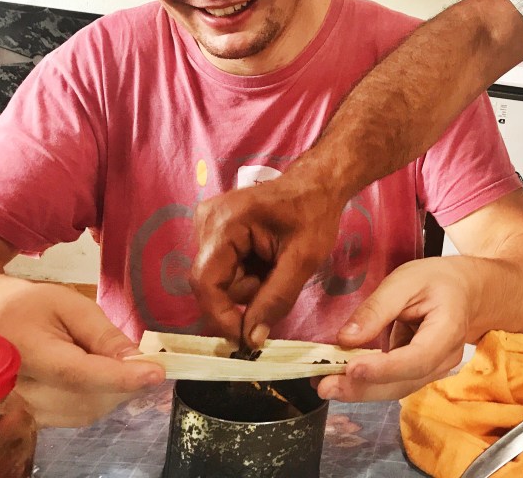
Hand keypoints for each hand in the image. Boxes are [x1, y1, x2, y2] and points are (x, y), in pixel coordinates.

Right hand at [0, 280, 164, 426]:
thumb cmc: (30, 307)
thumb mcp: (69, 304)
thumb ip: (102, 333)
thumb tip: (136, 358)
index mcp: (27, 352)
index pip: (77, 373)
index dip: (120, 376)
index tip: (157, 372)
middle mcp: (21, 391)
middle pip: (88, 398)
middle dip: (125, 381)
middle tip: (143, 359)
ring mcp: (26, 410)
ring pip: (88, 411)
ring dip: (116, 390)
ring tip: (116, 363)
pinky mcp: (37, 419)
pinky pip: (80, 415)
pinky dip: (102, 397)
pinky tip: (103, 377)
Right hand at [191, 175, 344, 346]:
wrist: (316, 184)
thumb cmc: (314, 214)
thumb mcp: (304, 259)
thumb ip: (276, 299)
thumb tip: (251, 339)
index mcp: (226, 222)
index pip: (206, 282)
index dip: (221, 316)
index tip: (244, 339)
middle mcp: (207, 221)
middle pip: (214, 283)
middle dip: (247, 292)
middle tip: (279, 276)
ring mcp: (207, 224)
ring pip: (220, 280)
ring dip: (250, 283)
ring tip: (276, 262)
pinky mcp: (214, 230)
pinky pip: (224, 269)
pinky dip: (247, 273)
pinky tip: (266, 257)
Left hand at [317, 259, 470, 401]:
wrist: (463, 290)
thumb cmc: (436, 280)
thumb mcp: (406, 280)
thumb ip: (377, 308)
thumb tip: (345, 338)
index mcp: (448, 329)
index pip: (417, 358)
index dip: (384, 368)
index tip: (351, 368)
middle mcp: (445, 358)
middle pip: (404, 382)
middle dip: (363, 387)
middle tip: (325, 386)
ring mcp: (434, 370)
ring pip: (397, 388)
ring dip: (360, 390)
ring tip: (325, 385)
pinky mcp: (419, 373)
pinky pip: (394, 383)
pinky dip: (367, 384)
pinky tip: (340, 379)